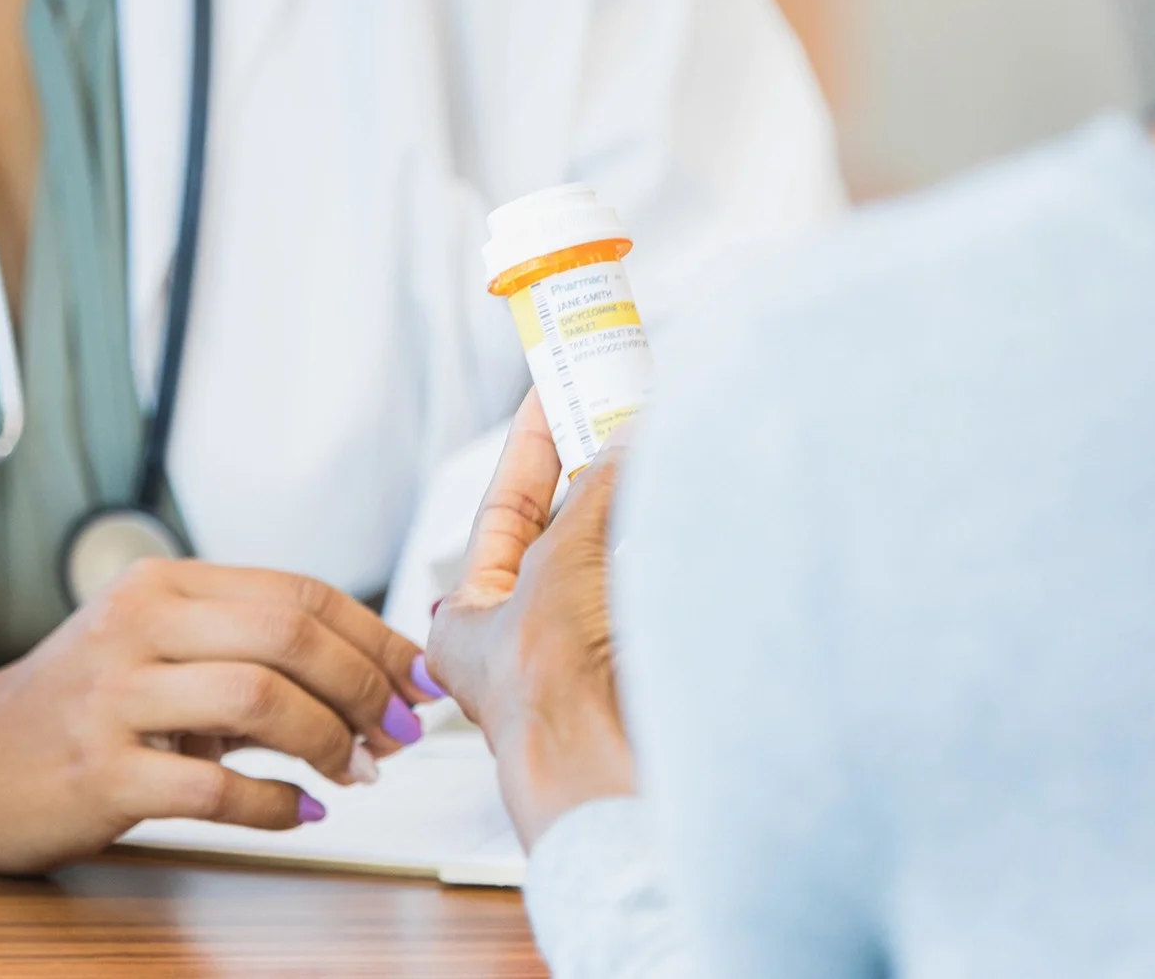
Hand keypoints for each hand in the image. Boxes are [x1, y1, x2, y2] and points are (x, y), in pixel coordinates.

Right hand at [0, 560, 437, 873]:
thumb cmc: (73, 708)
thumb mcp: (153, 649)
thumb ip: (243, 649)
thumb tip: (371, 678)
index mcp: (162, 585)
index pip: (300, 593)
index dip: (375, 638)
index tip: (416, 681)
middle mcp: (136, 625)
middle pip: (292, 635)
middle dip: (367, 687)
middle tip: (397, 734)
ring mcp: (113, 698)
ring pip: (262, 698)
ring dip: (330, 742)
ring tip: (353, 773)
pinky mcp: (98, 773)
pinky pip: (214, 788)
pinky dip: (275, 805)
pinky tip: (298, 813)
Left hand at [426, 395, 637, 848]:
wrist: (603, 765)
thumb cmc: (547, 691)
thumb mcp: (558, 563)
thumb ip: (595, 494)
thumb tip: (626, 439)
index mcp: (472, 620)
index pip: (505, 508)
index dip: (531, 445)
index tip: (552, 390)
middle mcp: (525, 637)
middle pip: (564, 528)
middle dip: (595, 470)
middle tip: (618, 406)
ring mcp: (584, 651)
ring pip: (612, 554)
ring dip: (634, 504)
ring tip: (655, 445)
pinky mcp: (637, 661)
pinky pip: (649, 583)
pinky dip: (663, 544)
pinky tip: (682, 505)